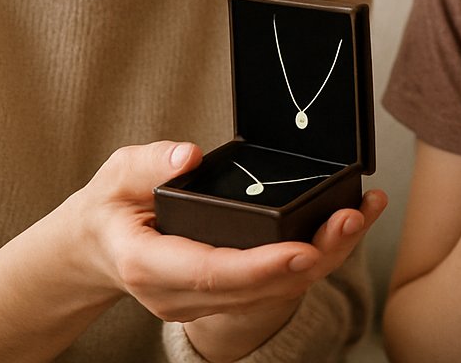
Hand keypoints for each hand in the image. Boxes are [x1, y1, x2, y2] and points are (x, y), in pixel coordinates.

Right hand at [63, 141, 385, 325]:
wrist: (98, 249)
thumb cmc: (111, 208)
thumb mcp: (116, 174)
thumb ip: (149, 164)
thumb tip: (190, 156)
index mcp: (149, 265)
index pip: (214, 272)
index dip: (263, 265)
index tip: (304, 248)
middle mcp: (180, 295)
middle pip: (259, 287)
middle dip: (314, 256)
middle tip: (352, 218)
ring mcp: (203, 302)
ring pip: (276, 290)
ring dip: (325, 255)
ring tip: (362, 212)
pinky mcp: (225, 296)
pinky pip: (276, 283)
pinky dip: (315, 255)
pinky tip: (346, 223)